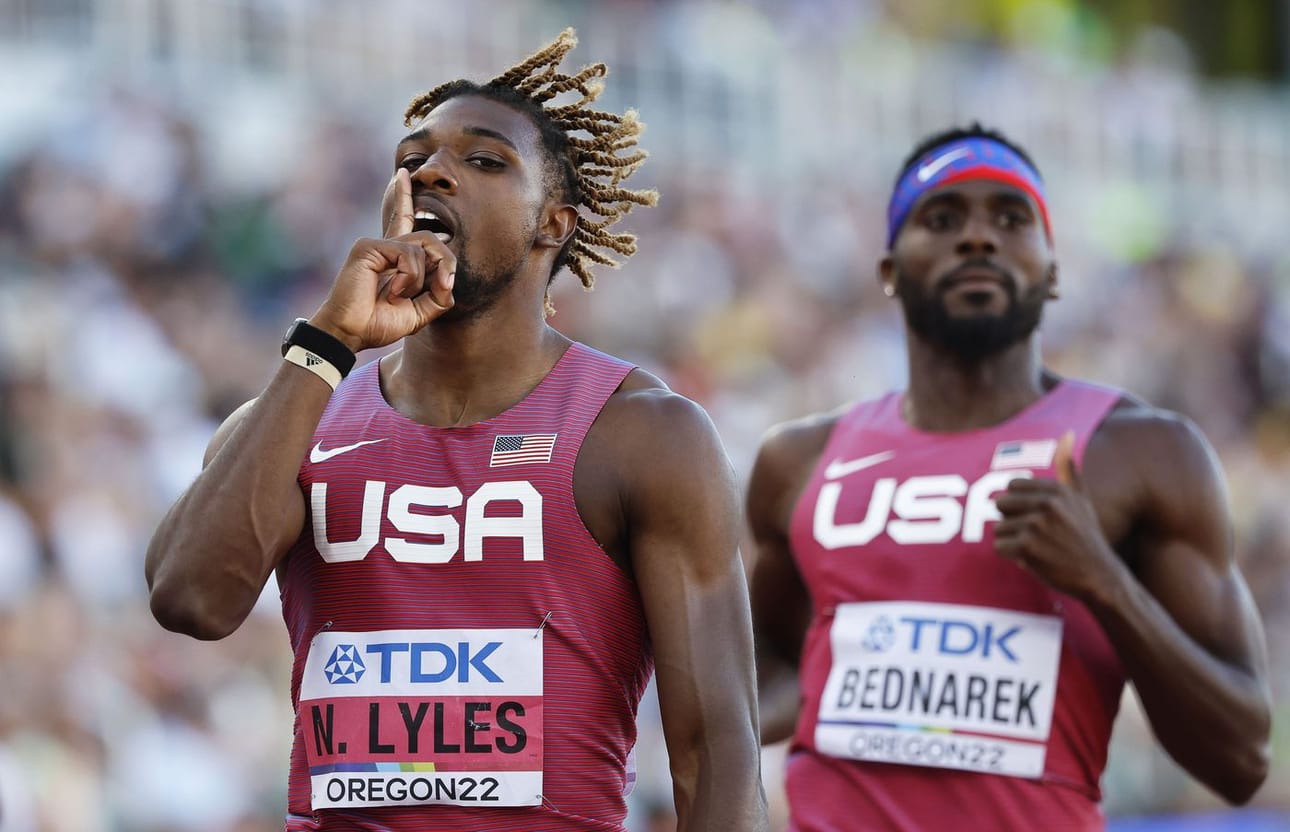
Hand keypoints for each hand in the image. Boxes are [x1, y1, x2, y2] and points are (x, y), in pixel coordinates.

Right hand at [309, 168, 454, 351]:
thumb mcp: (418, 314)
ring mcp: (375, 244)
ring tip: (402, 295)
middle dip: (445, 261)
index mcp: (394, 258)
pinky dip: (410, 277)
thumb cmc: (377, 323)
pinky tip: (394, 291)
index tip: (402, 175)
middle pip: (430, 236)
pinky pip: (408, 254)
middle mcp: (385, 246)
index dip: (403, 197)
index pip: (403, 220)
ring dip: (422, 278)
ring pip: (423, 246)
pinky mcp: (368, 247)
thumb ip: (439, 297)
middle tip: (443, 286)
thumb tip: (449, 279)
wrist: (351, 333)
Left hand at [993, 431, 1125, 599]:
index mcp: (1056, 489)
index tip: (1040, 517)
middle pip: (1000, 506)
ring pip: (999, 528)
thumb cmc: (1084, 535)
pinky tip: (1034, 559)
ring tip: (1040, 547)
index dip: (1020, 505)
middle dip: (1013, 522)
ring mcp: (1036, 525)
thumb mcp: (1080, 497)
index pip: (1011, 487)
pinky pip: (999, 547)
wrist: (1098, 574)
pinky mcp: (1027, 546)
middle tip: (1039, 535)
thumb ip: (1068, 467)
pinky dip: (1012, 556)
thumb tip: (1067, 432)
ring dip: (1013, 541)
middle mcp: (1047, 504)